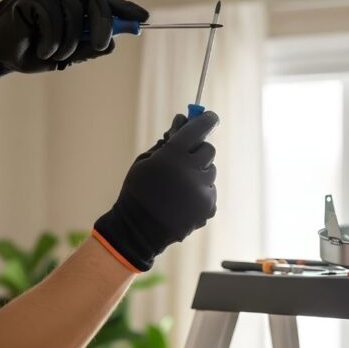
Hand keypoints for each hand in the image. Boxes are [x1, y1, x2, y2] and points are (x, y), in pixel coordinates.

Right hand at [0, 0, 148, 84]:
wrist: (2, 52)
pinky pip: (54, 20)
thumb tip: (115, 42)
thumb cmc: (38, 49)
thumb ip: (91, 46)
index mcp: (77, 0)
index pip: (106, 0)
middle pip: (97, 2)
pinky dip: (52, 42)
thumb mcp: (71, 52)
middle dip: (105, 26)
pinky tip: (42, 49)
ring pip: (76, 16)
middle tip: (102, 46)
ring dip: (70, 44)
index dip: (126, 9)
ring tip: (57, 55)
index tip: (144, 18)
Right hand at [93, 112, 218, 271]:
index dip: (206, 120)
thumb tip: (183, 120)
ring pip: (210, 172)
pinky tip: (183, 202)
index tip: (211, 117)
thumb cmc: (138, 191)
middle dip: (198, 151)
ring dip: (198, 174)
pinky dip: (200, 193)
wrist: (138, 230)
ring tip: (178, 188)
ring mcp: (202, 191)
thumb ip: (167, 141)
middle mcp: (191, 171)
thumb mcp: (145, 161)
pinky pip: (210, 191)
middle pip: (208, 150)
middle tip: (185, 159)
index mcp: (173, 156)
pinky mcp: (209, 207)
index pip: (198, 129)